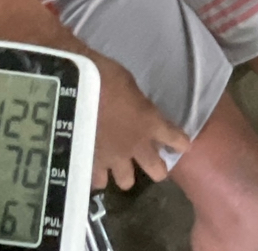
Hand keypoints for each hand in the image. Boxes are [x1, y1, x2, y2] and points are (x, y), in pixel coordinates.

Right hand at [89, 53, 190, 189]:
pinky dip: (97, 173)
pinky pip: (98, 179)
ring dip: (123, 172)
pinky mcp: (92, 164)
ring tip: (116, 163)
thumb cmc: (105, 76)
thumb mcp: (129, 84)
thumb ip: (137, 103)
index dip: (180, 143)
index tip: (182, 143)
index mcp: (150, 123)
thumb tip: (136, 108)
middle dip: (156, 167)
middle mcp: (136, 146)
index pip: (176, 140)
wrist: (74, 89)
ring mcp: (114, 159)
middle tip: (149, 159)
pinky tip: (93, 164)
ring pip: (126, 181)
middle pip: (157, 172)